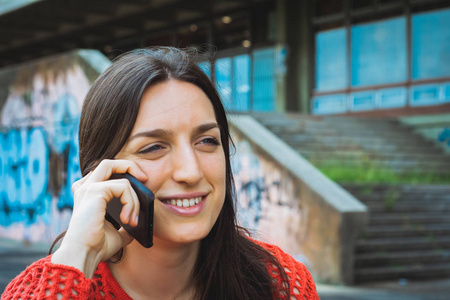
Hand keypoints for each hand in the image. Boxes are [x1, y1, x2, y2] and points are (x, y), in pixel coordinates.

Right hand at [51, 159, 147, 277]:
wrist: (84, 255)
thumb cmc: (97, 246)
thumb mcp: (117, 232)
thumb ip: (126, 222)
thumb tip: (141, 221)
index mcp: (88, 195)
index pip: (107, 173)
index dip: (124, 173)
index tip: (141, 184)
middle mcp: (85, 188)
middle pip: (109, 163)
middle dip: (130, 166)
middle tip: (145, 179)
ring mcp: (89, 188)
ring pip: (120, 176)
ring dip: (134, 197)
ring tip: (133, 220)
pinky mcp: (95, 191)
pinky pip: (123, 187)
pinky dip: (131, 202)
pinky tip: (127, 220)